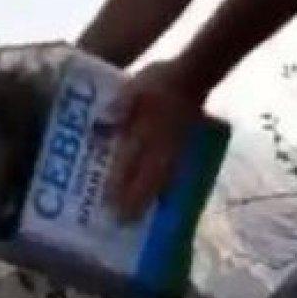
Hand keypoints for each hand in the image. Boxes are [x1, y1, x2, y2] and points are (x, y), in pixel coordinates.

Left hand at [106, 58, 207, 220]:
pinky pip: (174, 174)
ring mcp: (175, 150)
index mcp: (147, 130)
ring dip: (150, 199)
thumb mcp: (134, 86)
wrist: (193, 76)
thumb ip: (121, 104)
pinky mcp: (184, 150)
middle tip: (123, 221)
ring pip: (162, 180)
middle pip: (147, 178)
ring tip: (138, 217)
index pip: (130, 162)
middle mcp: (161, 145)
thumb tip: (104, 121)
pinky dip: (165, 189)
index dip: (119, 183)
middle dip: (134, 201)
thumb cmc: (160, 81)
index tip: (108, 203)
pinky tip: (161, 199)